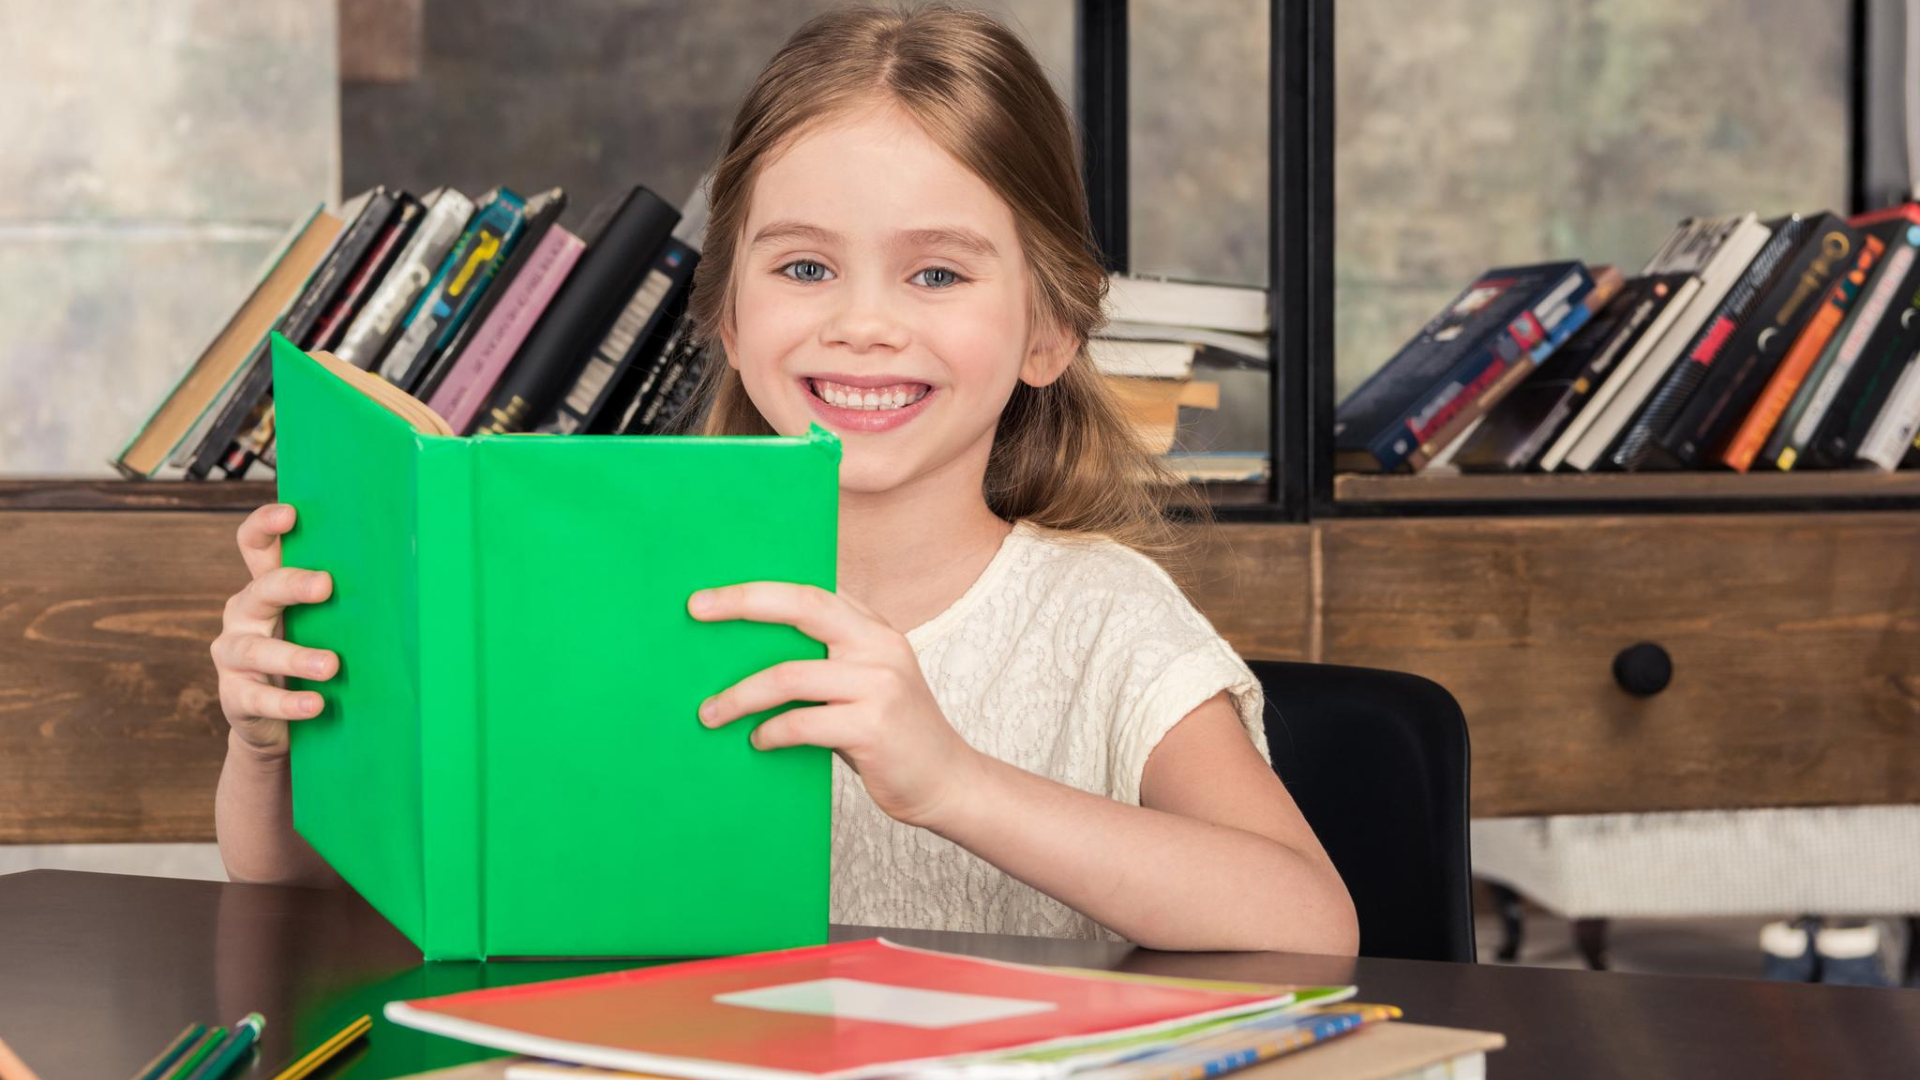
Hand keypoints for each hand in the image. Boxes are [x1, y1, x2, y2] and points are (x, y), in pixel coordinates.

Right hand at [210, 504, 338, 762]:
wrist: (279, 723)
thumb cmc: (311, 656)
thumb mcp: (324, 624)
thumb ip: (344, 601)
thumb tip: (410, 577)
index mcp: (266, 587)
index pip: (254, 545)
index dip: (265, 525)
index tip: (290, 514)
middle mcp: (244, 614)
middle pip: (261, 590)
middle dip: (292, 585)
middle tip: (326, 585)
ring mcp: (234, 655)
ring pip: (257, 650)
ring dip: (296, 657)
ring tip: (331, 666)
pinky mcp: (235, 696)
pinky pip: (259, 698)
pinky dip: (288, 703)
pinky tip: (315, 705)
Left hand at [689, 583, 985, 829]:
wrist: (947, 782)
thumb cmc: (890, 734)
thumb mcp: (867, 682)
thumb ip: (826, 659)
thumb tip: (744, 654)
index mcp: (874, 628)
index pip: (811, 592)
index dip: (758, 589)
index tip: (709, 596)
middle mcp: (880, 645)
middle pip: (803, 607)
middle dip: (743, 603)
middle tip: (696, 610)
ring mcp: (881, 683)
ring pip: (789, 675)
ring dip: (740, 696)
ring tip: (710, 714)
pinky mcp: (874, 725)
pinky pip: (802, 723)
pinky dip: (770, 733)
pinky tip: (758, 742)